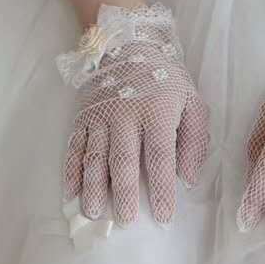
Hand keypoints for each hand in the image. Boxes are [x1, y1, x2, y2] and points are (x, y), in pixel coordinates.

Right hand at [59, 5, 210, 227]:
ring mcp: (99, 117)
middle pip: (123, 159)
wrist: (127, 43)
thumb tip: (187, 178)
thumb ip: (193, 140)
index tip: (164, 215)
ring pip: (94, 157)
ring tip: (94, 213)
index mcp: (156, 112)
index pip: (160, 156)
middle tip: (125, 219)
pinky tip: (71, 195)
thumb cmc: (164, 80)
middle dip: (124, 192)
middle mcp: (125, 115)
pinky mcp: (82, 118)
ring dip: (93, 187)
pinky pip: (74, 148)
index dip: (162, 187)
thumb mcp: (191, 102)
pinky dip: (71, 172)